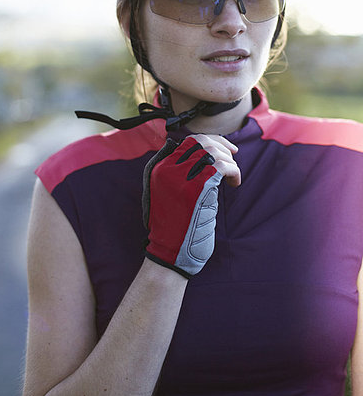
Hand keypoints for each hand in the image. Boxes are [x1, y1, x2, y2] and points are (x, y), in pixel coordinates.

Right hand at [142, 135, 239, 277]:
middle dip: (222, 145)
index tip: (224, 149)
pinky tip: (234, 183)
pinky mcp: (197, 190)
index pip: (187, 141)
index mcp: (159, 169)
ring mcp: (181, 179)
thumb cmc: (174, 228)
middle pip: (200, 141)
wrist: (170, 254)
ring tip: (231, 177)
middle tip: (233, 156)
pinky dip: (234, 171)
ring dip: (229, 161)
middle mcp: (167, 170)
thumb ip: (180, 174)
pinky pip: (222, 166)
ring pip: (213, 151)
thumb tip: (204, 155)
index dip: (210, 141)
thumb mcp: (169, 194)